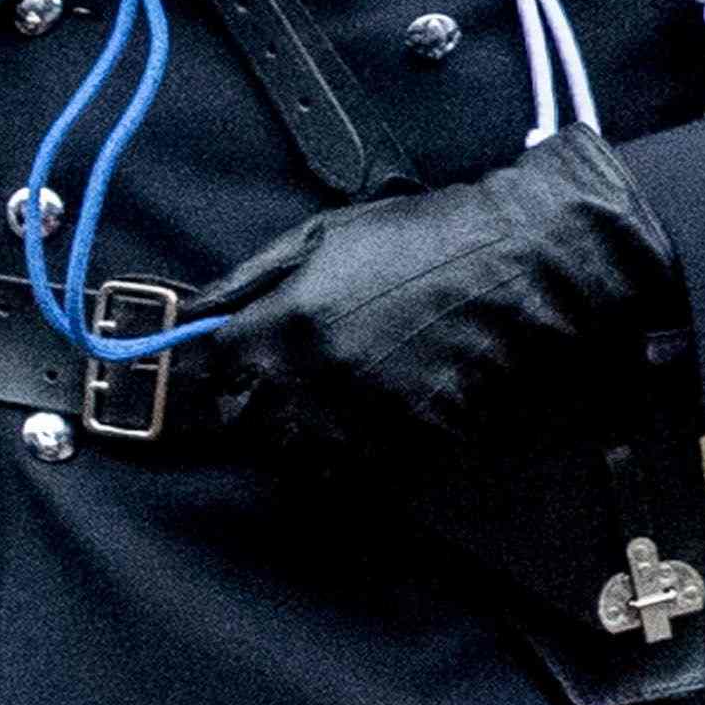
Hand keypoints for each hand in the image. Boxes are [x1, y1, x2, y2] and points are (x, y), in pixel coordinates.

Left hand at [191, 133, 690, 468]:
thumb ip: (249, 279)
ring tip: (322, 415)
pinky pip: (361, 469)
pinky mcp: (413, 436)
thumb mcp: (322, 234)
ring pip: (301, 457)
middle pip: (251, 427)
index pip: (216, 375)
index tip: (238, 371)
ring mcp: (365, 412)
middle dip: (257, 414)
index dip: (224, 373)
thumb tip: (191, 314)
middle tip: (280, 396)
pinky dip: (354, 458)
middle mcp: (316, 376)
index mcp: (285, 323)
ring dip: (300, 443)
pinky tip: (367, 428)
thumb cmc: (419, 237)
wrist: (514, 262)